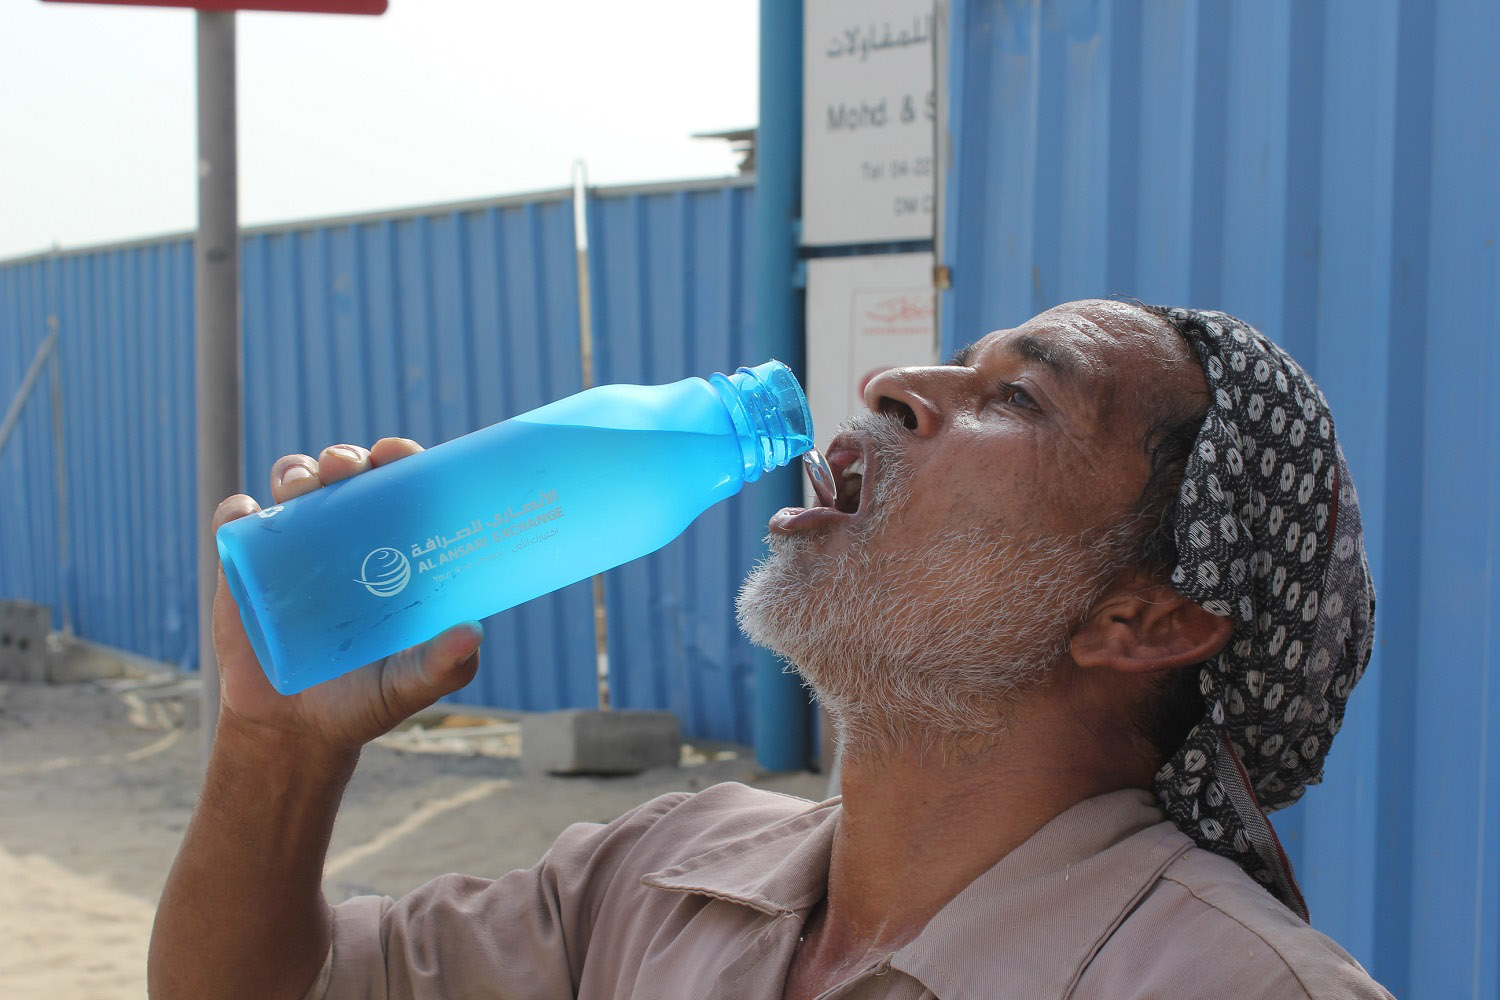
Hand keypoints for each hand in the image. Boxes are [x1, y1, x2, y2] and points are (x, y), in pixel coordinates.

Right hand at [211, 437, 482, 756]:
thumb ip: (444, 665)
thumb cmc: (365, 699)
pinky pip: (235, 522)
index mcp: (390, 550)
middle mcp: (341, 539)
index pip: (397, 488)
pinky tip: (248, 512)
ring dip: (294, 472)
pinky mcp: (242, 569)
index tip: (398, 454)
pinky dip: (238, 509)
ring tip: (302, 489)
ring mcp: (290, 550)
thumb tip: (473, 632)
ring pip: (290, 485)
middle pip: (343, 475)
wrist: (295, 733)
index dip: (399, 460)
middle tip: (347, 467)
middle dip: (344, 458)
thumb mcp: (410, 685)